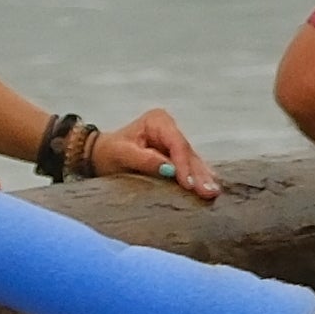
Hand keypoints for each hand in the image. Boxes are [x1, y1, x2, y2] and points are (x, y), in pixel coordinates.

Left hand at [85, 108, 223, 202]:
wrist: (100, 155)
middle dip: (199, 174)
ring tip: (214, 193)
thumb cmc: (108, 153)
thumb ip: (145, 159)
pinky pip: (191, 167)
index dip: (184, 165)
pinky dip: (199, 178)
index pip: (177, 144)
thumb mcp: (122, 154)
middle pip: (188, 153)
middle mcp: (170, 128)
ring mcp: (174, 141)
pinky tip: (211, 187)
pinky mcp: (176, 155)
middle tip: (210, 192)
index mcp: (158, 120)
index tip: (189, 185)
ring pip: (193, 161)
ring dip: (203, 178)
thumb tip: (169, 170)